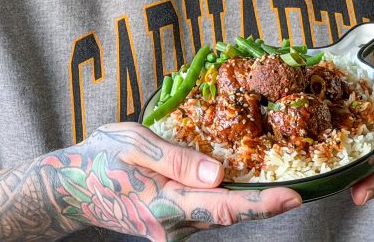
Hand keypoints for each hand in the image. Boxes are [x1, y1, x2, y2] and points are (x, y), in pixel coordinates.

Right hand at [45, 122, 301, 240]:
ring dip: (247, 197)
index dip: (261, 204)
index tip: (294, 196)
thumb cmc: (98, 159)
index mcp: (164, 203)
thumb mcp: (130, 144)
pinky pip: (206, 210)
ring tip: (278, 176)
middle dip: (266, 201)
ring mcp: (174, 229)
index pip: (221, 208)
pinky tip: (236, 176)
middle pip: (228, 213)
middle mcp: (174, 225)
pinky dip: (225, 195)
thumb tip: (218, 172)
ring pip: (218, 212)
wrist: (69, 189)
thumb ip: (174, 158)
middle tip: (304, 185)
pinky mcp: (173, 223)